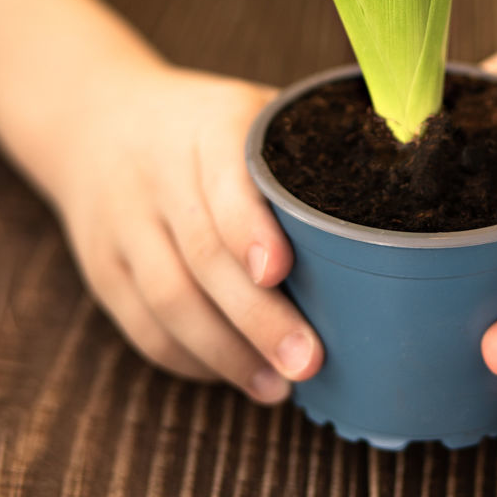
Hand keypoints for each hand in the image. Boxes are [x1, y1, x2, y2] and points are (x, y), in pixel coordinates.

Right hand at [45, 55, 322, 402]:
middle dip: (256, 316)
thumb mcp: (250, 111)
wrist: (99, 121)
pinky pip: (143, 326)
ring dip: (226, 352)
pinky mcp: (103, 268)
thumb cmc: (205, 125)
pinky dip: (191, 359)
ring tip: (279, 385)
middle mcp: (158, 172)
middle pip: (202, 253)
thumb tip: (397, 200)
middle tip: (309, 359)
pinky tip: (235, 374)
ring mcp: (124, 223)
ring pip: (169, 300)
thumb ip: (302, 151)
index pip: (223, 178)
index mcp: (207, 125)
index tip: (282, 271)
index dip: (249, 228)